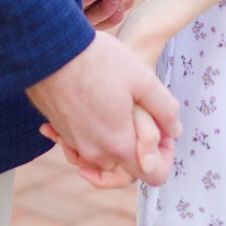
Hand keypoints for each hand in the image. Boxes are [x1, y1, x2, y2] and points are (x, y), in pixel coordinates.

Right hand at [26, 31, 178, 188]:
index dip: (166, 156)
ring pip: (105, 158)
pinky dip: (95, 133)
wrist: (50, 50)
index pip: (153, 175)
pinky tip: (99, 108)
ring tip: (126, 107)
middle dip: (142, 148)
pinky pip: (83, 144)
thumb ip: (165, 110)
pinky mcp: (61, 130)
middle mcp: (94, 152)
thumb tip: (175, 130)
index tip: (165, 130)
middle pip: (127, 169)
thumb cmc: (98, 62)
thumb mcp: (143, 80)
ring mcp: (74, 143)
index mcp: (118, 144)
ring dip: (118, 141)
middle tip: (147, 115)